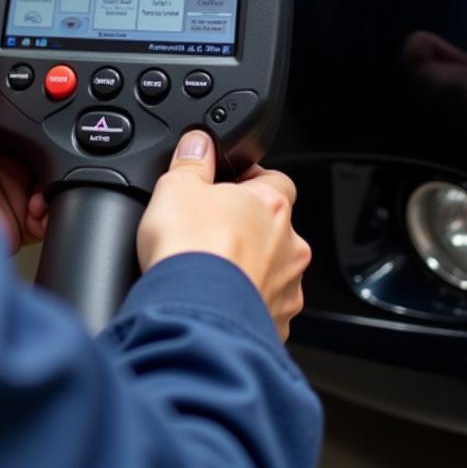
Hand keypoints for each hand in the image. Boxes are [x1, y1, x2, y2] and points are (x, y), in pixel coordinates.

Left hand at [0, 0, 46, 252]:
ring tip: (48, 150)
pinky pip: (60, 186)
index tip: (64, 45)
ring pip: (58, 144)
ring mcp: (8, 163)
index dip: (39, 54)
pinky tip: (48, 184)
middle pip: (44, 102)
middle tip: (60, 107)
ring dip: (63, 150)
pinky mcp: (23, 199)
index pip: (14, 61)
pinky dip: (61, 187)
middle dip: (60, 108)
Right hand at [137, 131, 310, 340]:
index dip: (251, 180)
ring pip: (273, 270)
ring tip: (211, 272)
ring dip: (250, 269)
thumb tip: (198, 142)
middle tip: (212, 233)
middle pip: (274, 228)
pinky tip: (217, 301)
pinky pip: (264, 308)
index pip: (276, 179)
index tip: (229, 185)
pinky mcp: (277, 325)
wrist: (193, 314)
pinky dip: (245, 304)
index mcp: (271, 205)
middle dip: (248, 229)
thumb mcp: (177, 186)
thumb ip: (192, 160)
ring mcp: (287, 289)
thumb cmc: (189, 250)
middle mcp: (289, 246)